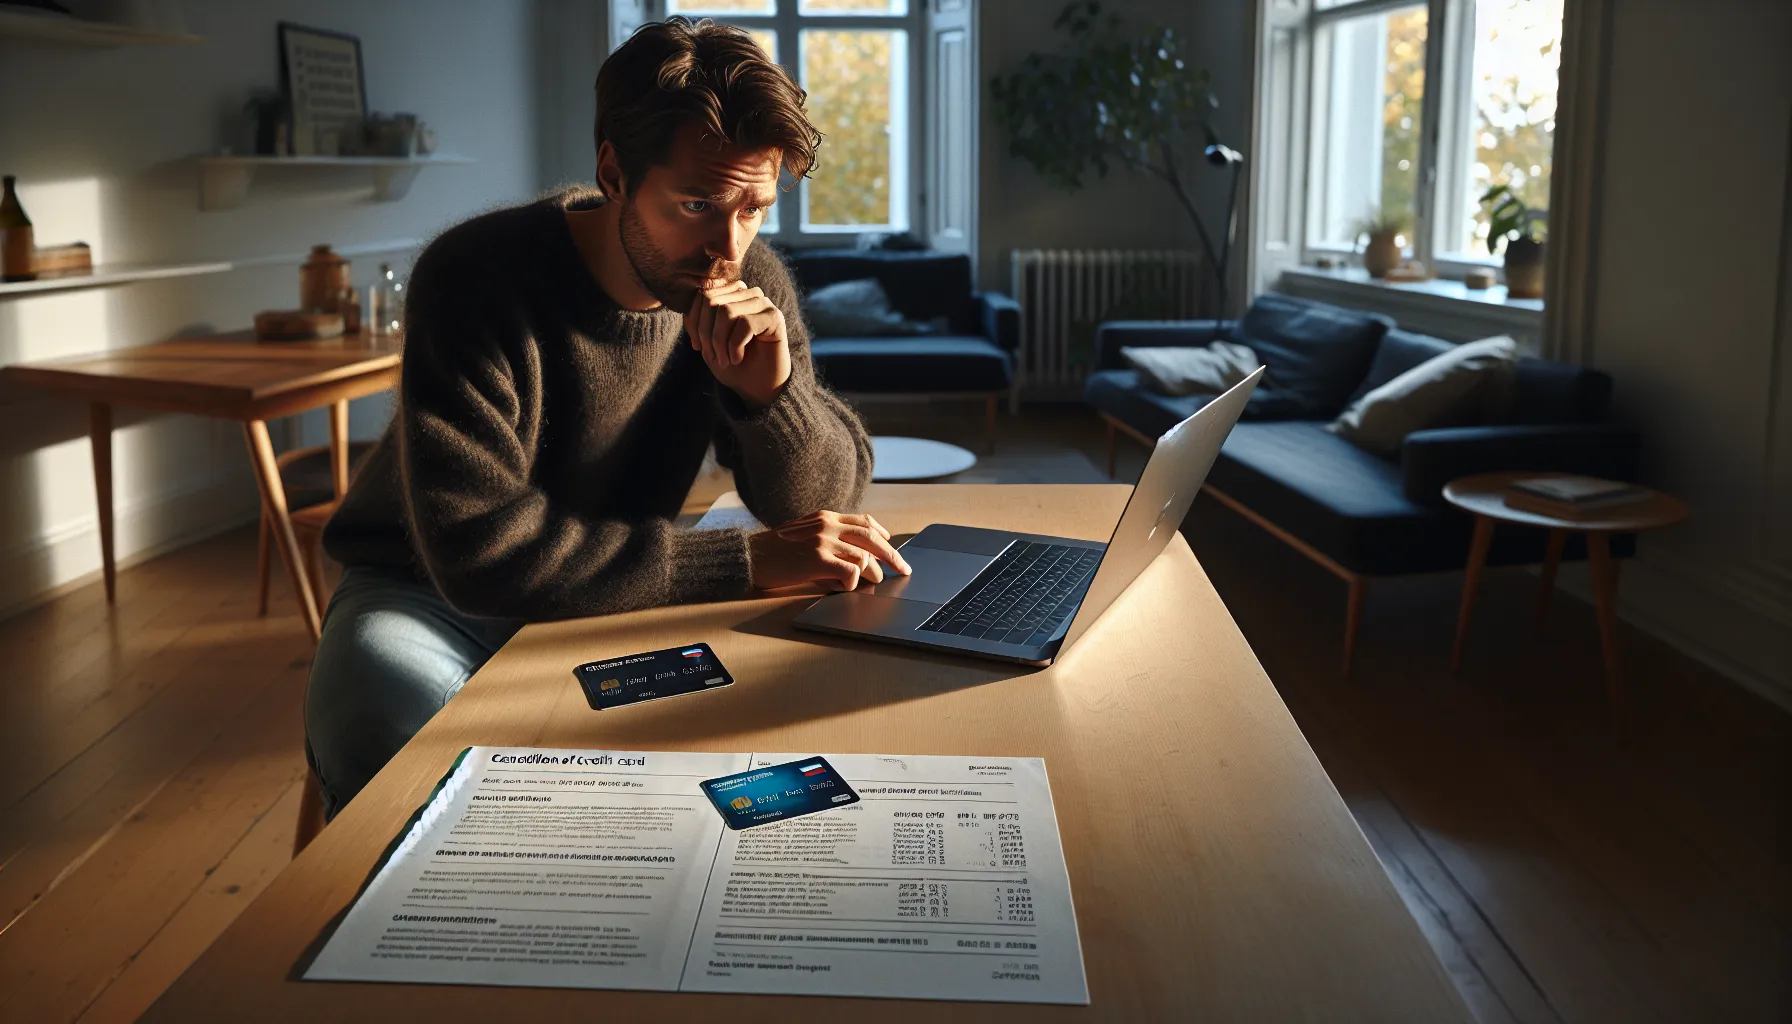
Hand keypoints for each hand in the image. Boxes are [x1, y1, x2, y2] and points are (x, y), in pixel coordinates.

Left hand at [687, 279, 791, 406]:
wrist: (758, 389)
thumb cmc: (733, 365)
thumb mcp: (707, 341)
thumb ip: (698, 318)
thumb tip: (687, 303)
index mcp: (731, 295)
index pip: (702, 294)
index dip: (693, 321)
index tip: (697, 346)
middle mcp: (748, 294)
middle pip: (712, 301)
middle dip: (705, 333)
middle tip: (712, 356)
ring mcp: (763, 304)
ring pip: (726, 311)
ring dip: (719, 342)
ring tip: (724, 360)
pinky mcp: (774, 317)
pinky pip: (745, 323)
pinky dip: (735, 346)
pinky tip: (738, 358)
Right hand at [749, 511, 913, 591]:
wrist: (748, 556)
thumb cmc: (773, 551)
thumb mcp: (802, 535)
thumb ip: (826, 539)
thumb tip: (855, 557)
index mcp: (824, 517)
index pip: (863, 521)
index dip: (881, 533)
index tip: (890, 542)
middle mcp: (827, 525)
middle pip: (871, 537)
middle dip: (892, 554)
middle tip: (904, 569)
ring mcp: (823, 541)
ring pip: (863, 557)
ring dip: (871, 574)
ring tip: (872, 584)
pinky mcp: (817, 559)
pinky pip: (850, 572)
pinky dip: (853, 582)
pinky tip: (845, 587)